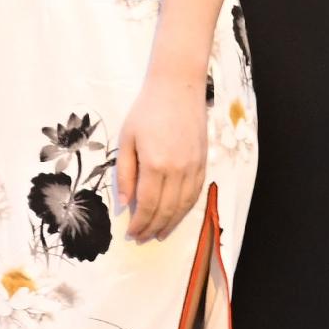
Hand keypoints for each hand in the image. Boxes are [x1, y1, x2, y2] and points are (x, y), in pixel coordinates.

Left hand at [117, 60, 207, 242]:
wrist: (177, 89)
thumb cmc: (146, 111)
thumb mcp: (127, 140)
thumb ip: (125, 174)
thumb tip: (125, 204)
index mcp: (155, 165)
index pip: (148, 205)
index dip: (140, 223)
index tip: (131, 234)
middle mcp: (178, 170)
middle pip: (166, 210)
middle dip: (153, 228)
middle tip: (143, 239)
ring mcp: (193, 167)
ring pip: (184, 206)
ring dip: (171, 224)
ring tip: (159, 234)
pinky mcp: (203, 163)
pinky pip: (195, 194)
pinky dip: (186, 210)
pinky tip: (177, 216)